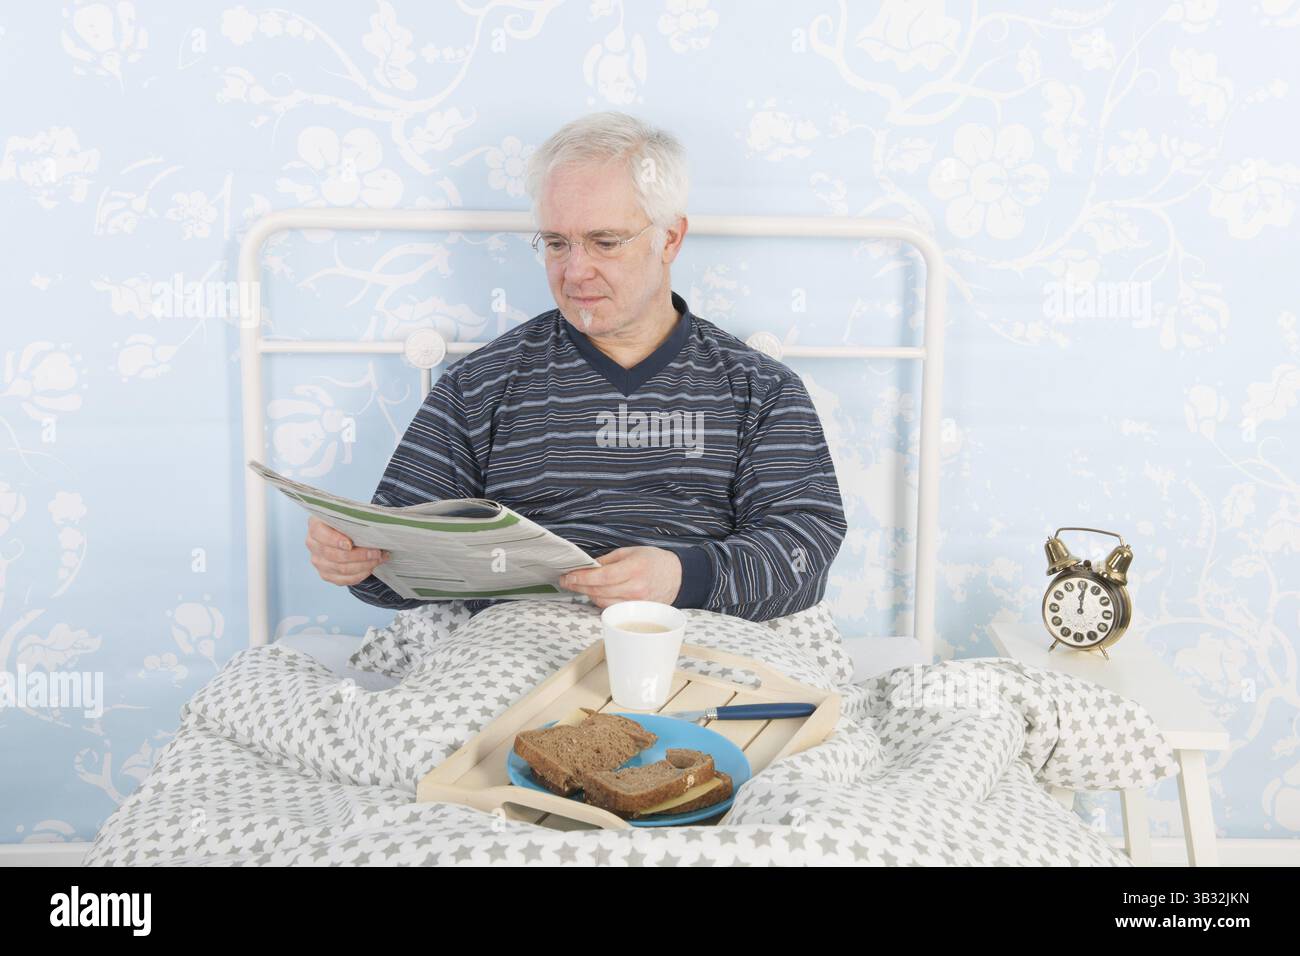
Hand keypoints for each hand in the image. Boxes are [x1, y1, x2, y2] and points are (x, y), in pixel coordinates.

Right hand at [306, 516, 388, 585]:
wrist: (346, 535)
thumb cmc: (348, 523)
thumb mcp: (348, 515)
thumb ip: (353, 518)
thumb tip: (371, 524)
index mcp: (315, 525)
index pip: (320, 534)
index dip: (335, 540)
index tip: (350, 544)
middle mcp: (313, 544)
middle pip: (334, 555)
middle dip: (359, 555)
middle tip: (377, 552)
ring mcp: (318, 561)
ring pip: (341, 569)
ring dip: (363, 565)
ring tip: (378, 558)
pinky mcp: (326, 574)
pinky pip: (343, 579)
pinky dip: (360, 574)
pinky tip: (371, 567)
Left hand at [558, 546, 681, 608]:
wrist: (677, 576)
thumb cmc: (653, 561)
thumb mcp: (630, 552)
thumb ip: (607, 560)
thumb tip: (587, 567)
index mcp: (634, 568)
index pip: (602, 577)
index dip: (582, 578)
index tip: (568, 576)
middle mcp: (635, 588)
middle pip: (598, 591)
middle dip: (578, 586)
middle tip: (566, 580)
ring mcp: (636, 603)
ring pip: (602, 602)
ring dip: (587, 594)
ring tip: (578, 585)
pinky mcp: (636, 611)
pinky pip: (611, 608)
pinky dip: (600, 600)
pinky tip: (594, 592)